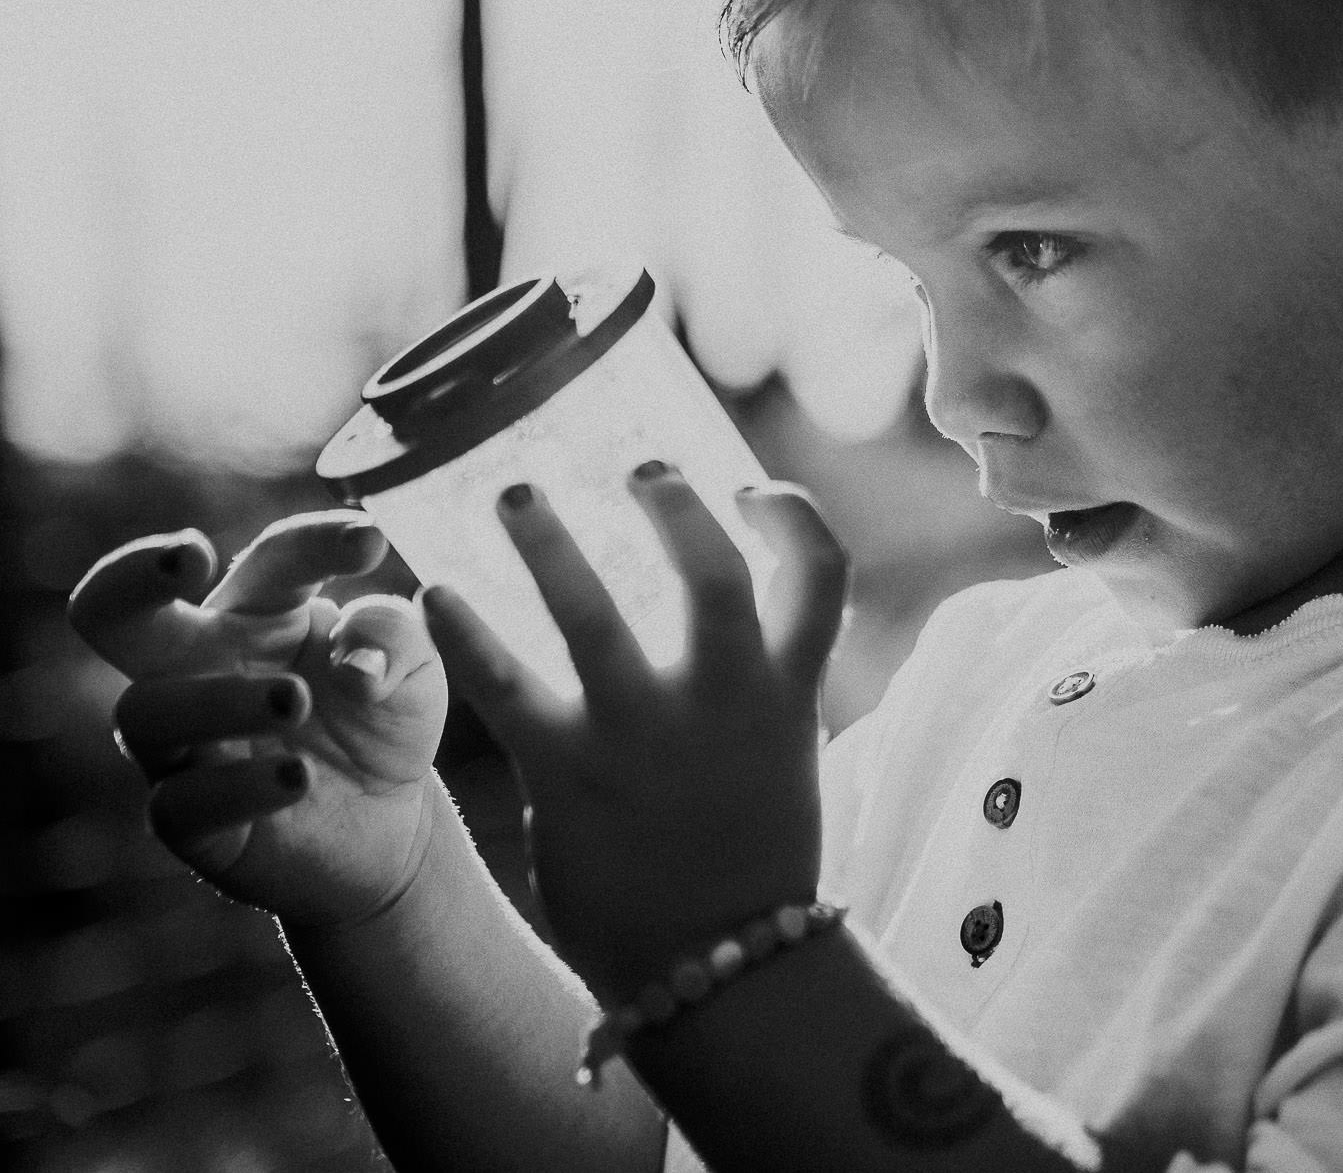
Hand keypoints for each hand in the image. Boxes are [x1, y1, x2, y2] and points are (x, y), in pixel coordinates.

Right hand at [69, 511, 448, 928]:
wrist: (389, 824)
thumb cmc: (383, 722)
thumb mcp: (414, 669)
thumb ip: (392, 638)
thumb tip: (355, 656)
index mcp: (259, 612)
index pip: (272, 558)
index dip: (316, 540)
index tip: (371, 543)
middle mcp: (199, 667)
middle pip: (111, 611)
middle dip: (129, 574)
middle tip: (191, 554)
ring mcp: (182, 745)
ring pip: (146, 711)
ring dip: (219, 700)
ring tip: (294, 701)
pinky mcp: (188, 821)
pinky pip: (178, 803)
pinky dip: (239, 786)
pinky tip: (298, 778)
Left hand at [420, 465, 847, 1003]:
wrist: (722, 969)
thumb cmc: (748, 860)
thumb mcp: (782, 756)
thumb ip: (754, 688)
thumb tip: (722, 627)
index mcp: (787, 689)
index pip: (821, 569)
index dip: (788, 512)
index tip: (745, 489)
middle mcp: (724, 698)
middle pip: (711, 568)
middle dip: (672, 502)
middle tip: (632, 463)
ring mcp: (644, 733)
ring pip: (591, 610)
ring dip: (544, 541)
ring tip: (512, 492)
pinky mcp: (569, 774)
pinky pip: (504, 685)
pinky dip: (464, 631)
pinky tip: (432, 592)